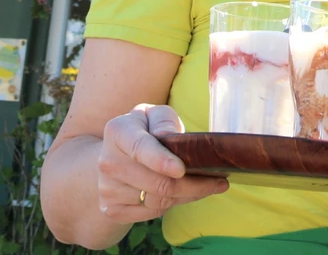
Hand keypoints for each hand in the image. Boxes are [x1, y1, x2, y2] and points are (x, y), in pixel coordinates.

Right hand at [97, 103, 227, 222]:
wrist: (114, 156)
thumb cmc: (144, 129)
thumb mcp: (154, 114)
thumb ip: (164, 119)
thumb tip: (168, 136)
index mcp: (118, 131)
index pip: (140, 148)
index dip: (161, 161)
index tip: (181, 169)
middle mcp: (107, 162)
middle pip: (156, 182)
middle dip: (193, 184)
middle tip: (220, 180)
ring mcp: (107, 189)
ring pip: (158, 201)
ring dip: (189, 195)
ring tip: (209, 185)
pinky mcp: (112, 209)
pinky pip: (152, 213)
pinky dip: (175, 205)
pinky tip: (187, 193)